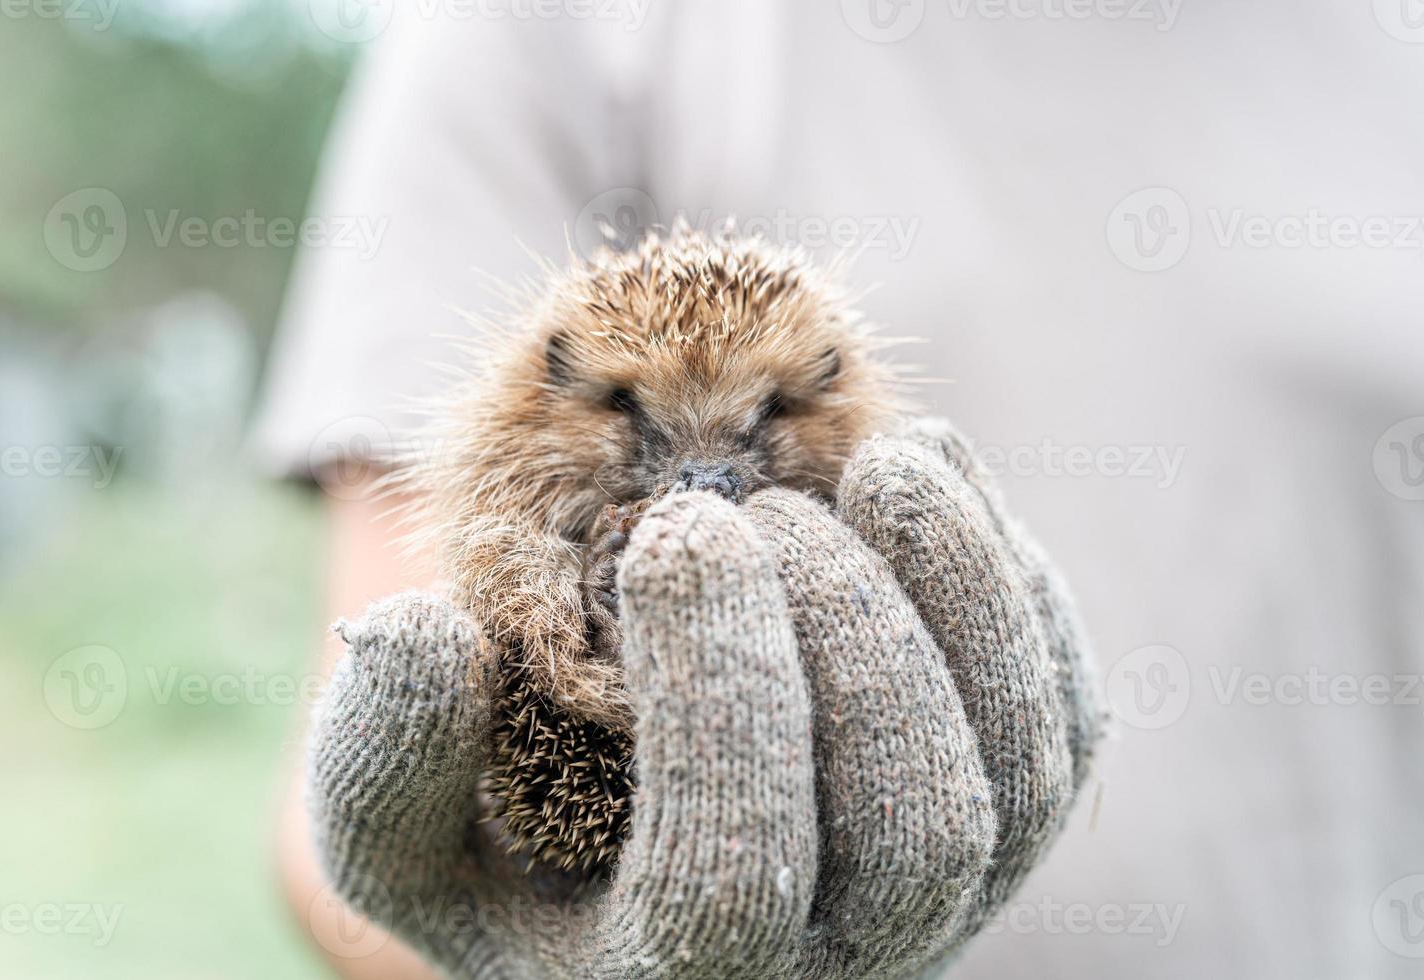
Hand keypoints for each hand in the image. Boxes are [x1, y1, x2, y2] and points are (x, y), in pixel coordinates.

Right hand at [306, 418, 1100, 977]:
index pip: (735, 873)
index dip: (720, 698)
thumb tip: (426, 633)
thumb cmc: (518, 840)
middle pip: (918, 829)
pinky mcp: (1012, 803)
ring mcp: (951, 887)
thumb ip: (382, 758)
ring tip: (891, 463)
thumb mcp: (403, 830)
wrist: (641, 857)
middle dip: (854, 644)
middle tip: (767, 513)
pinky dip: (1018, 585)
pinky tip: (934, 478)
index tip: (672, 538)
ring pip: (1022, 767)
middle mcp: (844, 959)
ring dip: (969, 597)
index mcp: (684, 977)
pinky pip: (1065, 712)